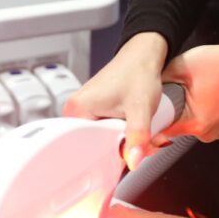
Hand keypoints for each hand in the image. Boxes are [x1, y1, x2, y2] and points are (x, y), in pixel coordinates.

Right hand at [63, 33, 167, 169]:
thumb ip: (137, 137)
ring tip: (130, 124)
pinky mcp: (91, 110)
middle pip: (91, 146)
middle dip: (116, 147)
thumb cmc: (138, 73)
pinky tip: (127, 122)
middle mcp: (74, 109)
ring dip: (118, 140)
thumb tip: (133, 161)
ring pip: (99, 139)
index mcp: (77, 109)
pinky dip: (117, 132)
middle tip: (133, 135)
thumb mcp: (141, 109)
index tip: (122, 150)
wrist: (143, 56)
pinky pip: (101, 130)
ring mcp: (82, 110)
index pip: (82, 148)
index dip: (106, 154)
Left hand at [160, 40, 218, 142]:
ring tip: (195, 89)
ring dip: (185, 110)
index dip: (154, 117)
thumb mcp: (181, 67)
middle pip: (174, 128)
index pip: (161, 130)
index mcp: (195, 123)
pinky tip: (204, 94)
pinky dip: (197, 110)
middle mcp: (207, 133)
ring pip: (187, 124)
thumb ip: (160, 84)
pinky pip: (200, 121)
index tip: (151, 108)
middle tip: (178, 90)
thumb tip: (145, 95)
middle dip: (171, 110)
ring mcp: (216, 132)